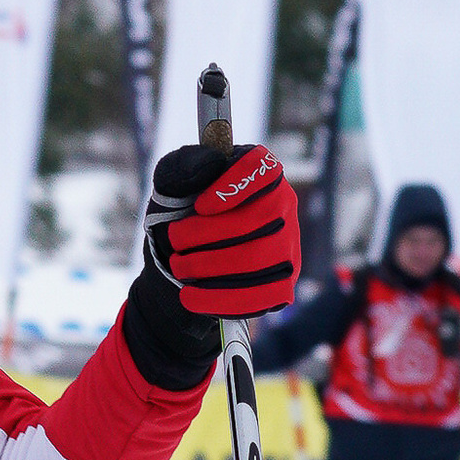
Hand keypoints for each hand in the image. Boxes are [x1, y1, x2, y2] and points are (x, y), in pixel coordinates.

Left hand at [144, 141, 300, 317]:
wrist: (178, 263)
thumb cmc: (180, 215)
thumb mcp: (171, 186)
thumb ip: (183, 166)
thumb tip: (212, 160)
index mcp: (259, 173)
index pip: (263, 169)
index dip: (234, 186)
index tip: (199, 206)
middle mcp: (283, 207)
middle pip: (260, 219)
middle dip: (209, 233)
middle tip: (175, 241)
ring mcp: (288, 247)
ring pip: (260, 259)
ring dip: (210, 267)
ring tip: (179, 267)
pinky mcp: (284, 283)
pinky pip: (264, 296)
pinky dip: (222, 299)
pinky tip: (192, 297)